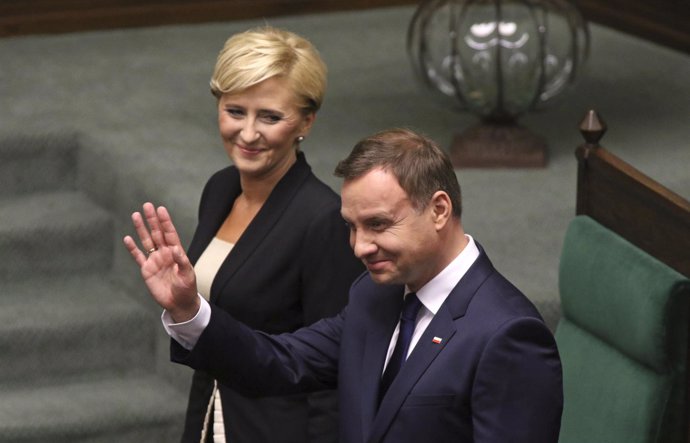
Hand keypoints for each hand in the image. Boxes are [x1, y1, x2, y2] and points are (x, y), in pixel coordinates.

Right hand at [123, 202, 199, 322]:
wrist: (179, 303)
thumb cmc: (187, 288)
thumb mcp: (188, 275)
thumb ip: (182, 262)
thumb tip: (175, 249)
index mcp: (176, 252)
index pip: (170, 233)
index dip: (165, 222)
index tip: (161, 209)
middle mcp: (164, 253)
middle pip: (157, 233)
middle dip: (152, 220)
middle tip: (147, 205)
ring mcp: (155, 260)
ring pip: (146, 241)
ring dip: (141, 229)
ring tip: (135, 215)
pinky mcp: (146, 270)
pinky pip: (138, 256)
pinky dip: (132, 248)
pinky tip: (127, 238)